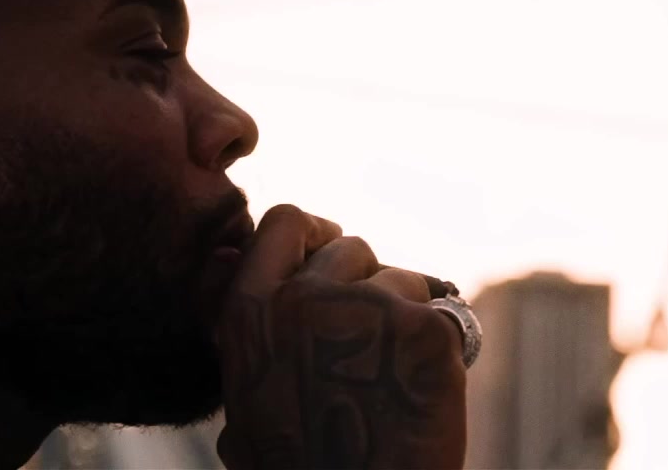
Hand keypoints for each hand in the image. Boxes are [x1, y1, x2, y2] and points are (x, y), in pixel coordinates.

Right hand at [215, 205, 466, 469]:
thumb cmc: (296, 465)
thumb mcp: (244, 394)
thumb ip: (241, 327)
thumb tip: (222, 258)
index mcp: (250, 311)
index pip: (284, 222)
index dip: (314, 232)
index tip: (331, 249)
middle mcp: (302, 298)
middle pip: (350, 247)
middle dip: (365, 281)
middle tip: (372, 336)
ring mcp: (365, 308)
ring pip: (401, 278)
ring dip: (405, 314)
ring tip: (395, 375)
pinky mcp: (423, 329)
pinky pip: (445, 313)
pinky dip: (444, 346)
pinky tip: (426, 387)